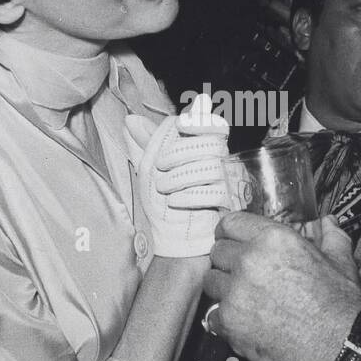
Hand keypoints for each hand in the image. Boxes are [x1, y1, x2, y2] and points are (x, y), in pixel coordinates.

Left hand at [125, 93, 230, 257]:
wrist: (174, 240)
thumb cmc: (165, 203)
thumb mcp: (151, 170)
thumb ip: (146, 143)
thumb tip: (131, 119)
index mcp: (206, 151)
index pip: (216, 126)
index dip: (201, 121)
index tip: (180, 125)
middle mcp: (222, 164)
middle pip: (211, 144)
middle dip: (180, 152)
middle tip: (160, 165)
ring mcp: (228, 185)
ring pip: (211, 167)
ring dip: (180, 177)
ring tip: (164, 188)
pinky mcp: (229, 206)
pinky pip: (213, 193)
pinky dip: (189, 196)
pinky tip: (176, 202)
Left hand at [204, 211, 360, 360]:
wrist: (339, 348)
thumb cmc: (340, 306)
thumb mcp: (341, 261)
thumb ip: (329, 236)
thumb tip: (326, 223)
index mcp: (273, 239)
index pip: (230, 223)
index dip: (231, 232)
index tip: (232, 240)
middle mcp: (249, 261)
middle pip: (217, 252)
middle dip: (228, 260)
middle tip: (242, 272)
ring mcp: (235, 293)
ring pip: (211, 282)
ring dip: (223, 287)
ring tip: (243, 297)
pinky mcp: (229, 323)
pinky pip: (212, 314)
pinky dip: (224, 318)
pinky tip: (243, 320)